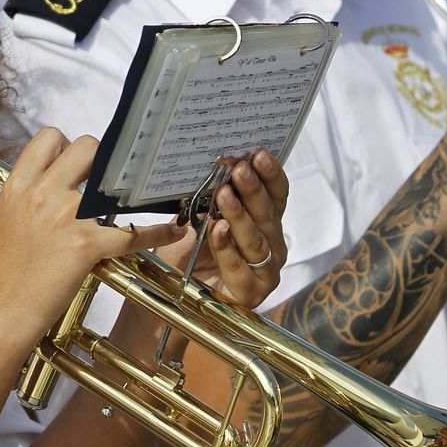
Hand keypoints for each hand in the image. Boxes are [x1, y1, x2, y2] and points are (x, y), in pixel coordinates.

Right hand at [0, 129, 184, 333]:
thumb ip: (4, 205)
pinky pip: (132, 232)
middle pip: (87, 147)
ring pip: (114, 182)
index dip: (67, 145)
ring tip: (144, 199)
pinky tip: (173, 232)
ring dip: (131, 191)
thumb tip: (10, 199)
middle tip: (107, 182)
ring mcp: (64, 217)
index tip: (75, 163)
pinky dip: (157, 233)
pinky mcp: (85, 245)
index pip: (48, 138)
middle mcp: (41, 194)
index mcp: (16, 187)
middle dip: (102, 160)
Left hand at [156, 150, 288, 307]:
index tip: (259, 154)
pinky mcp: (253, 292)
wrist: (170, 288)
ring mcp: (266, 271)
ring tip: (224, 194)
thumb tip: (221, 164)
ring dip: (239, 215)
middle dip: (253, 190)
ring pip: (256, 240)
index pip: (276, 196)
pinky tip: (218, 229)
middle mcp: (271, 245)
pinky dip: (227, 246)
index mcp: (264, 223)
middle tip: (240, 169)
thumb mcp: (198, 215)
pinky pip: (239, 266)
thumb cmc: (187, 250)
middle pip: (268, 215)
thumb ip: (213, 196)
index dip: (270, 175)